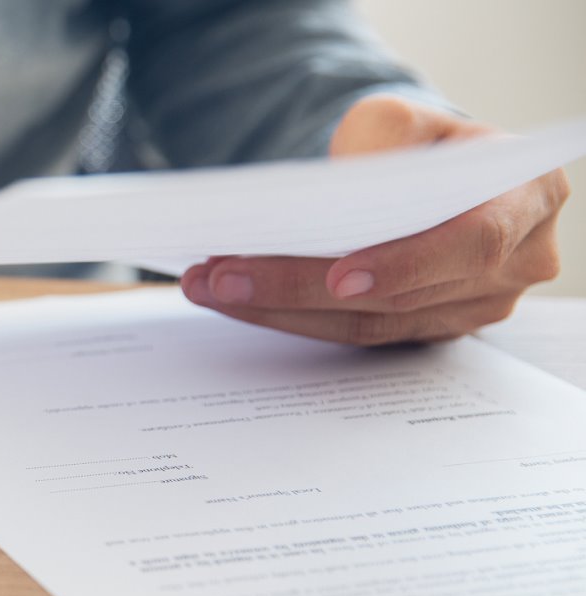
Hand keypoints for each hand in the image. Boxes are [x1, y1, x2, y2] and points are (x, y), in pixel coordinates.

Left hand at [181, 94, 569, 345]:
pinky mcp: (428, 328)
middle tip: (219, 274)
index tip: (338, 277)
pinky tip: (236, 298)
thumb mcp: (403, 118)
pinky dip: (290, 316)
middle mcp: (517, 263)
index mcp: (528, 197)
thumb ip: (381, 140)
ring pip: (369, 325)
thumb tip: (336, 191)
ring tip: (209, 284)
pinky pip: (356, 335)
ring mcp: (475, 306)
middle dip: (299, 285)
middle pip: (401, 294)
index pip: (473, 242)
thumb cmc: (420, 142)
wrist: (430, 174)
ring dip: (278, 308)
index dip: (405, 264)